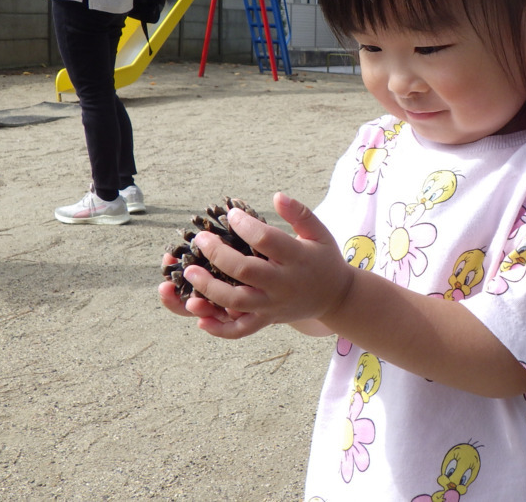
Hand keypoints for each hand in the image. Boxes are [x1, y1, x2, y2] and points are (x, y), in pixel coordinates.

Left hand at [166, 192, 353, 338]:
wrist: (336, 297)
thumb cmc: (323, 258)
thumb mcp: (318, 232)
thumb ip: (299, 213)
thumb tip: (276, 196)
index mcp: (297, 258)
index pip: (266, 240)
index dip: (245, 225)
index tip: (231, 214)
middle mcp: (283, 284)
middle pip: (244, 271)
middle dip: (217, 254)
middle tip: (200, 239)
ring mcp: (273, 305)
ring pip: (236, 302)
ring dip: (208, 288)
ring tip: (189, 271)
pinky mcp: (266, 320)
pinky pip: (240, 330)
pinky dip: (218, 328)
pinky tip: (199, 317)